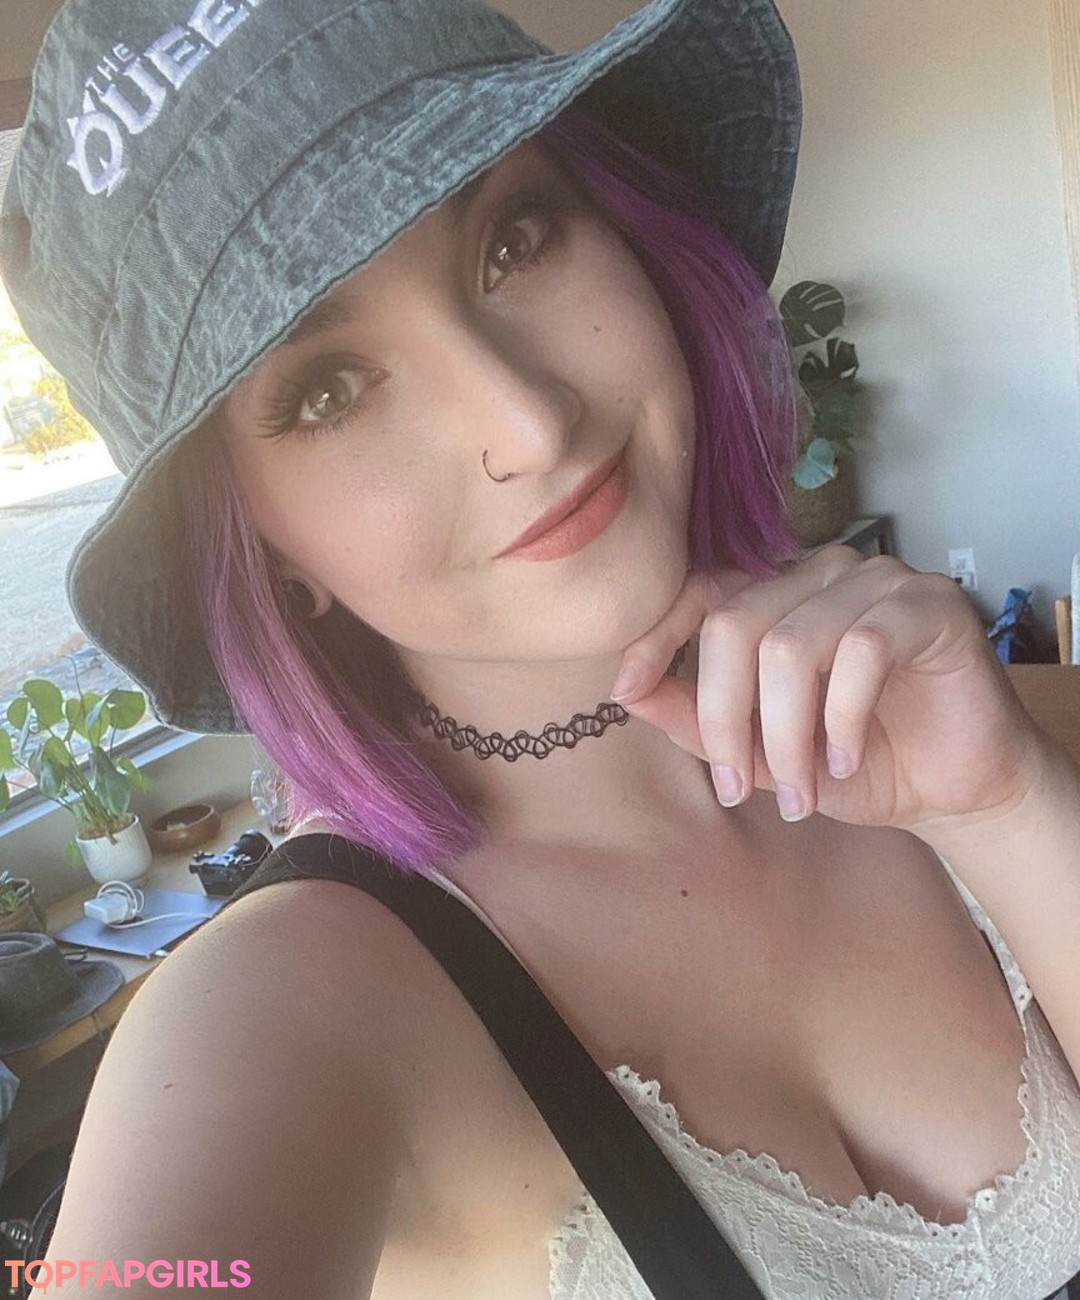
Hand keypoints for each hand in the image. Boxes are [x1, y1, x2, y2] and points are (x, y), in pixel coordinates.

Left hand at [610, 546, 1048, 833]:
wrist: (955, 789)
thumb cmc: (858, 762)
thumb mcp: (761, 751)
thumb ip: (696, 717)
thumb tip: (627, 690)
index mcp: (778, 596)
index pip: (701, 593)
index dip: (657, 638)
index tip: (625, 690)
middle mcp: (822, 574)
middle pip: (734, 627)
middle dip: (726, 719)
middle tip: (741, 787)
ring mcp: (877, 581)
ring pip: (791, 646)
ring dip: (786, 736)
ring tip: (803, 791)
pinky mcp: (929, 605)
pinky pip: (861, 651)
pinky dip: (842, 719)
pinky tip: (848, 759)